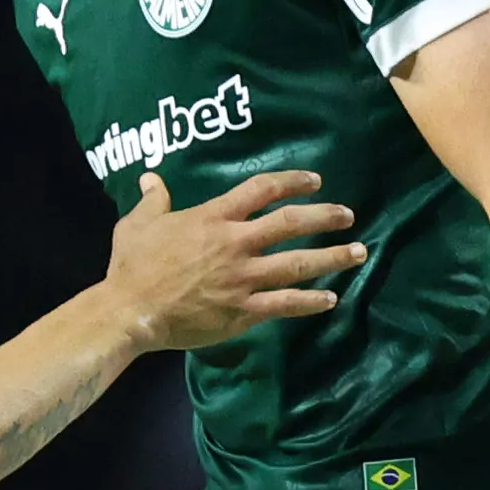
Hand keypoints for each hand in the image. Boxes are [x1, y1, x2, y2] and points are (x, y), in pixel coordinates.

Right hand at [103, 168, 361, 349]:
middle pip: (290, 223)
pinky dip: (310, 302)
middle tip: (348, 216)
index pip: (262, 189)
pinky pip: (285, 304)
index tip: (314, 181)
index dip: (292, 181)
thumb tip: (151, 178)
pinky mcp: (244, 311)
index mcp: (213, 217)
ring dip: (332, 257)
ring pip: (297, 264)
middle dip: (325, 217)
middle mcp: (236, 243)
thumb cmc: (132, 266)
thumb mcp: (138, 223)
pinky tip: (331, 298)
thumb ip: (153, 199)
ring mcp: (243, 279)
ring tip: (358, 253)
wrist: (131, 311)